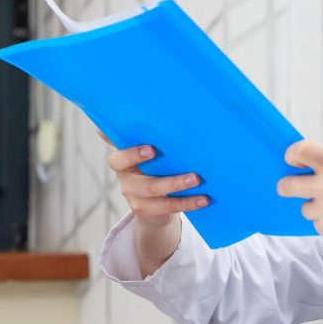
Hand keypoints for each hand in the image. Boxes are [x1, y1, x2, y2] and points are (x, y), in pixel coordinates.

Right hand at [101, 132, 208, 276]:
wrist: (152, 205)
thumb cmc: (153, 168)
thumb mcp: (148, 153)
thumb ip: (144, 135)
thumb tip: (143, 112)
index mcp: (123, 162)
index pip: (119, 158)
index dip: (133, 154)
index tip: (151, 149)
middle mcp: (126, 180)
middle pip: (142, 180)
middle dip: (166, 175)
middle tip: (189, 172)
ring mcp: (134, 197)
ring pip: (155, 192)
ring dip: (178, 185)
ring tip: (197, 180)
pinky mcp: (145, 211)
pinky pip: (168, 207)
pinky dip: (188, 202)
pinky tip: (204, 199)